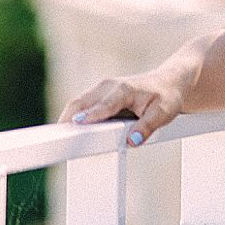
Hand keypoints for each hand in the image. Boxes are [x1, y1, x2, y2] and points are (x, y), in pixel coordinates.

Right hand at [58, 69, 189, 146]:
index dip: (90, 115)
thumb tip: (132, 141)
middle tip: (57, 138)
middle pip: (81, 102)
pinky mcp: (98, 95)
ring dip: (66, 118)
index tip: (77, 124)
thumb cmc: (166, 97)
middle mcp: (108, 86)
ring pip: (77, 104)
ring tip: (57, 137)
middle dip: (68, 118)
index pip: (104, 105)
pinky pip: (81, 106)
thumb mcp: (164, 113)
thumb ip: (147, 127)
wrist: (168, 83)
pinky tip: (67, 132)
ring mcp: (101, 89)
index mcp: (124, 90)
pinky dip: (72, 117)